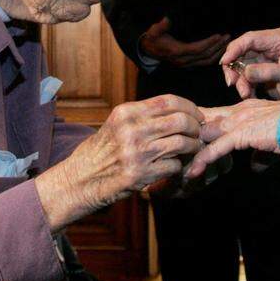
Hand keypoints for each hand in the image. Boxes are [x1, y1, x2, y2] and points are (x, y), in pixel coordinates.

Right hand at [34, 94, 203, 230]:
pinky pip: (174, 165)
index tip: (197, 115)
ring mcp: (136, 152)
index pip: (169, 101)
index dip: (190, 107)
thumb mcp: (116, 124)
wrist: (80, 180)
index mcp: (126, 112)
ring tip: (193, 150)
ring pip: (182, 143)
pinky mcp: (140, 174)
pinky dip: (179, 166)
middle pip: (180, 121)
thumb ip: (142, 115)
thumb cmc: (101, 151)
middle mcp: (131, 129)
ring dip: (193, 147)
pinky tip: (176, 167)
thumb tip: (177, 109)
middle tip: (199, 133)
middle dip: (196, 127)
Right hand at [140, 17, 229, 67]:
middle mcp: (183, 60)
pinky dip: (213, 57)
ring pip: (206, 61)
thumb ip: (160, 26)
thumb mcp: (154, 31)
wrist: (148, 50)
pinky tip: (220, 50)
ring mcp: (186, 63)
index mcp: (177, 52)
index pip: (197, 49)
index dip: (209, 43)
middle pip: (205, 56)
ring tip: (227, 43)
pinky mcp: (188, 64)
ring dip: (218, 53)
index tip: (218, 35)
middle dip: (217, 47)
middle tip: (228, 37)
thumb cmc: (153, 39)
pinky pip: (204, 62)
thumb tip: (166, 19)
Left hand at [185, 99, 279, 178]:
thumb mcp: (273, 145)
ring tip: (177, 168)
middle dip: (186, 138)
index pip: (213, 115)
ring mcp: (239, 121)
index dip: (197, 126)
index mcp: (244, 109)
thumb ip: (260, 155)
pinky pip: (217, 148)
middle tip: (171, 153)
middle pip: (203, 123)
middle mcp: (238, 112)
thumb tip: (254, 169)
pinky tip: (193, 173)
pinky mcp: (242, 133)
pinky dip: (203, 161)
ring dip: (191, 152)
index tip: (182, 137)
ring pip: (206, 136)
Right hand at [220, 28, 279, 99]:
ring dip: (239, 81)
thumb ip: (270, 71)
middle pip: (241, 52)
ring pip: (241, 67)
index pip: (251, 39)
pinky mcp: (261, 73)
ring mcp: (263, 60)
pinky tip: (250, 96)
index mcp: (278, 39)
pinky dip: (245, 87)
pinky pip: (245, 78)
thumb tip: (246, 72)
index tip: (225, 62)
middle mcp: (269, 46)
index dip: (235, 49)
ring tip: (245, 94)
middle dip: (234, 68)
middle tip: (231, 82)